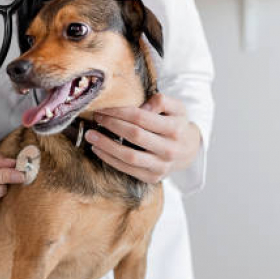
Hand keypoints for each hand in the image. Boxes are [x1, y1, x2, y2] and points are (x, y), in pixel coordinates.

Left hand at [86, 93, 201, 183]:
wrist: (188, 151)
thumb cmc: (177, 124)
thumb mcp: (177, 107)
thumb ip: (161, 101)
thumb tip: (141, 107)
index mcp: (175, 129)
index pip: (142, 117)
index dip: (120, 111)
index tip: (104, 107)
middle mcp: (169, 149)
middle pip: (134, 135)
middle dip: (112, 125)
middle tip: (96, 117)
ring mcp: (161, 166)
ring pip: (129, 156)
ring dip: (106, 146)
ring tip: (91, 136)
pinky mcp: (153, 178)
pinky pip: (128, 169)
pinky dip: (110, 160)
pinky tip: (98, 150)